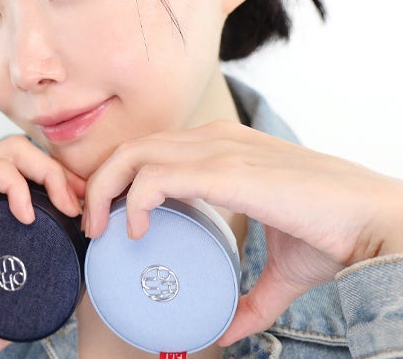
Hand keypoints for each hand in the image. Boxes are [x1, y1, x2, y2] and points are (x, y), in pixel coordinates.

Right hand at [0, 135, 84, 357]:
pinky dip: (19, 184)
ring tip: (67, 206)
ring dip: (49, 173)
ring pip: (16, 153)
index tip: (78, 215)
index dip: (55, 191)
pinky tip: (29, 213)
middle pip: (27, 160)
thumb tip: (3, 344)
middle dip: (61, 176)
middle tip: (83, 206)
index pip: (23, 181)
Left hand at [83, 120, 402, 344]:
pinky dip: (134, 201)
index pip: (152, 149)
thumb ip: (251, 297)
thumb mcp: (281, 267)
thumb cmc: (332, 231)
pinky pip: (156, 176)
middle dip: (101, 184)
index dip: (121, 178)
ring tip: (104, 231)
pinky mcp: (226, 170)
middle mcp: (214, 140)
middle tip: (95, 227)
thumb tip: (226, 328)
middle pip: (133, 148)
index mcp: (222, 148)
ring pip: (135, 155)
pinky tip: (135, 231)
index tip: (110, 218)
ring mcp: (219, 150)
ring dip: (106, 192)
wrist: (373, 219)